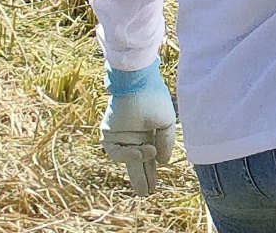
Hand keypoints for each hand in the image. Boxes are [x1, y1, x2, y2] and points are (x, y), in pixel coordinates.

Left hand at [101, 60, 176, 193]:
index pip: (150, 155)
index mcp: (148, 131)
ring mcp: (120, 134)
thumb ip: (166, 142)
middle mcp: (134, 134)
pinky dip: (127, 154)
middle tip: (146, 193)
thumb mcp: (167, 122)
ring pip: (126, 158)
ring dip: (138, 162)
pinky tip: (141, 151)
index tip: (156, 185)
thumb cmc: (154, 98)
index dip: (153, 170)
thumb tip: (162, 162)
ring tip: (148, 158)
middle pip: (136, 161)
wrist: (137, 83)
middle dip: (141, 177)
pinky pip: (115, 151)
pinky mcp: (108, 133)